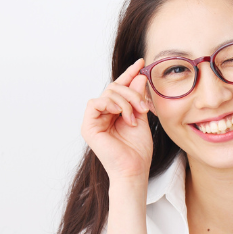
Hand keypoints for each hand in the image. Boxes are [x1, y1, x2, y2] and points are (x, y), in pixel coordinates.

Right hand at [81, 59, 153, 181]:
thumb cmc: (138, 150)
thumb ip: (138, 98)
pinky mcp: (88, 126)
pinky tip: (121, 114)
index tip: (141, 63)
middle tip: (144, 107)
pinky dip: (111, 104)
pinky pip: (95, 102)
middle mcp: (102, 114)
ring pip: (107, 93)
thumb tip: (139, 76)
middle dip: (132, 93)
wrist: (134, 169)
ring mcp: (93, 120)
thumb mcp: (141, 117)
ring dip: (125, 101)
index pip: (119, 88)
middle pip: (114, 88)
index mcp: (113, 113)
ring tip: (134, 117)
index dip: (129, 74)